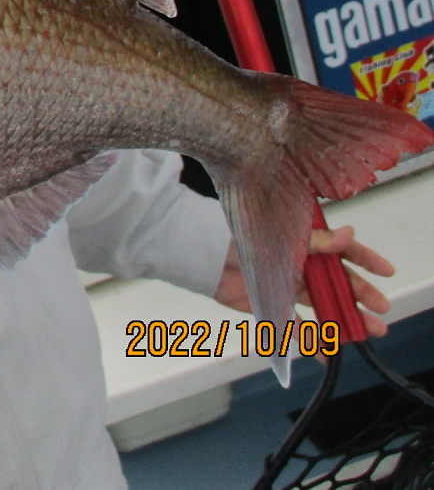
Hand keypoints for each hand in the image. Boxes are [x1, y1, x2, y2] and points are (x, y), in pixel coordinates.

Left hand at [213, 225, 393, 336]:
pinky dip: (312, 340)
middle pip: (336, 281)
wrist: (203, 255)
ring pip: (322, 305)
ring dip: (344, 318)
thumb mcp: (280, 236)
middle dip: (360, 295)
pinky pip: (295, 326)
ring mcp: (285, 286)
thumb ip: (314, 241)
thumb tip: (348, 234)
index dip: (364, 259)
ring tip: (367, 332)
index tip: (386, 272)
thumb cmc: (237, 237)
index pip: (340, 249)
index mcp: (302, 243)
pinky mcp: (270, 305)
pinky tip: (328, 353)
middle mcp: (297, 265)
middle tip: (380, 311)